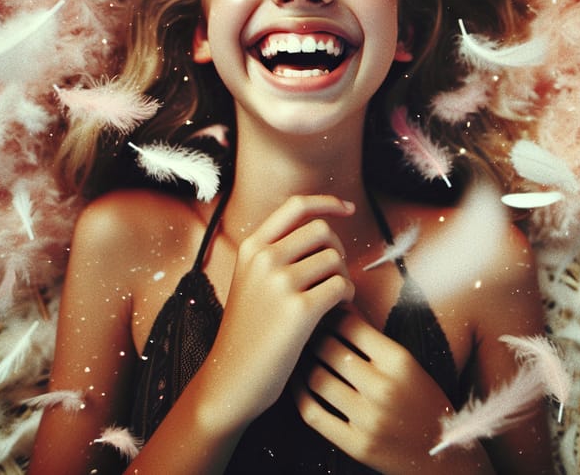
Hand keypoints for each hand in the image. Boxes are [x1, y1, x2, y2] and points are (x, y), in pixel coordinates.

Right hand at [206, 195, 355, 429]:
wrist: (231, 377)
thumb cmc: (249, 331)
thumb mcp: (250, 280)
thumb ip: (275, 253)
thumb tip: (321, 231)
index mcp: (252, 247)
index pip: (296, 206)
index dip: (327, 202)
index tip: (348, 208)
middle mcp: (264, 258)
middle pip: (322, 230)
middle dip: (338, 249)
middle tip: (335, 274)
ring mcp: (280, 282)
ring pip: (335, 258)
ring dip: (343, 276)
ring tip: (333, 296)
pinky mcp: (298, 310)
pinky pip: (341, 286)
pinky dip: (347, 296)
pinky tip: (336, 310)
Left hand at [292, 309, 454, 473]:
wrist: (442, 453)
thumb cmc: (422, 400)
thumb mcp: (406, 363)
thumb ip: (374, 340)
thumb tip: (338, 308)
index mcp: (399, 361)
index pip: (350, 325)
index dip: (330, 314)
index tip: (323, 311)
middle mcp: (384, 388)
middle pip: (329, 348)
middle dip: (312, 335)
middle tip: (303, 330)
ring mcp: (369, 419)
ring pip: (317, 378)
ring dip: (303, 362)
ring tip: (299, 353)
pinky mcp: (357, 445)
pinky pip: (313, 412)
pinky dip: (299, 393)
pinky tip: (298, 381)